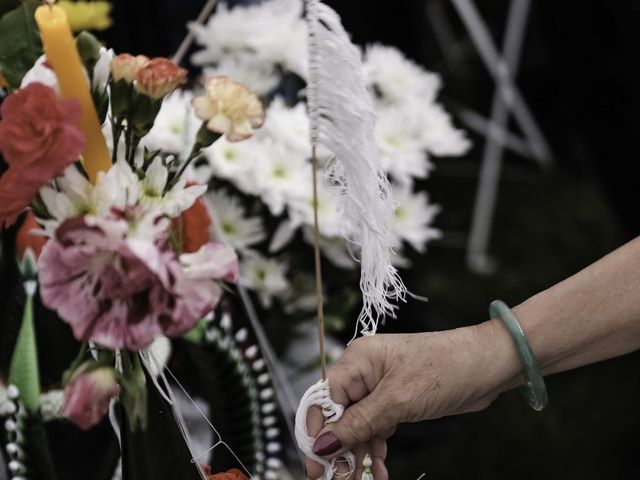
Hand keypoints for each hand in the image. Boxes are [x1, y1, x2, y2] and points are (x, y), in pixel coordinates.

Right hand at [304, 321, 518, 478]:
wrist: (487, 366)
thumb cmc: (444, 369)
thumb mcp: (398, 400)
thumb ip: (358, 423)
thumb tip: (323, 444)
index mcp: (357, 362)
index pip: (322, 398)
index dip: (316, 431)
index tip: (316, 465)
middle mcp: (363, 373)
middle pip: (338, 416)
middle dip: (338, 449)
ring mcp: (379, 388)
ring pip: (356, 426)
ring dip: (357, 454)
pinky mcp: (395, 402)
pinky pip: (374, 428)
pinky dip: (375, 449)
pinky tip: (379, 469)